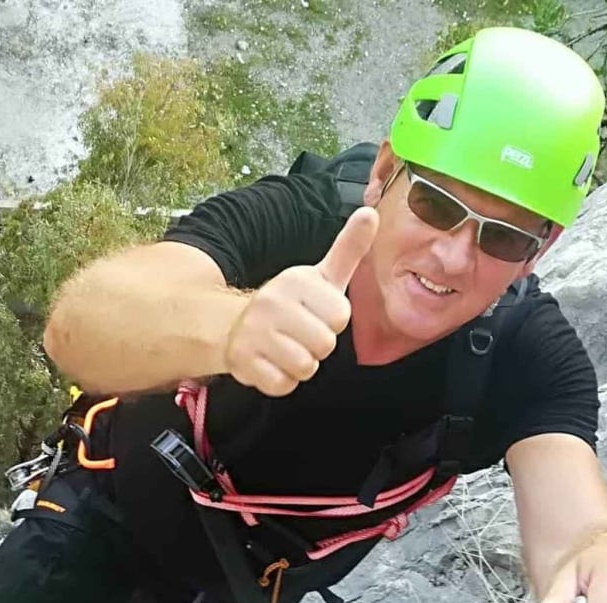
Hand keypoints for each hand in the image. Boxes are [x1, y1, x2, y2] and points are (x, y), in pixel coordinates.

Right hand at [223, 205, 378, 396]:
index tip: (316, 313)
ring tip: (286, 348)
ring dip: (300, 365)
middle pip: (324, 344)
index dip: (332, 321)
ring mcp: (254, 332)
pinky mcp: (243, 361)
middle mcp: (272, 303)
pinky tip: (272, 362)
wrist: (235, 326)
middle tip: (300, 334)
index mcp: (297, 281)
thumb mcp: (321, 275)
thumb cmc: (290, 304)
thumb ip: (349, 248)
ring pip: (305, 366)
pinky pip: (282, 384)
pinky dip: (281, 380)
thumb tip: (371, 214)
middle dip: (318, 346)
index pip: (341, 315)